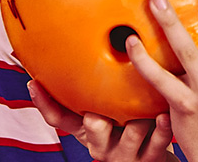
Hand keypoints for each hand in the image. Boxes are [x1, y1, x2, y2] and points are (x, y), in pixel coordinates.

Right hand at [28, 79, 174, 161]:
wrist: (152, 160)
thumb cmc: (127, 128)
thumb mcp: (106, 114)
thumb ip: (95, 92)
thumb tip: (86, 46)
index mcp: (87, 131)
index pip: (59, 119)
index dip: (44, 103)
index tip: (33, 82)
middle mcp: (102, 144)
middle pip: (93, 129)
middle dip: (96, 121)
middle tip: (98, 112)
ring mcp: (126, 153)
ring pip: (131, 132)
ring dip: (139, 118)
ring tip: (148, 106)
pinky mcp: (150, 157)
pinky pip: (157, 142)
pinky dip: (161, 128)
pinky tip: (164, 115)